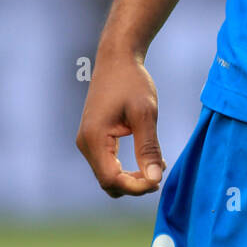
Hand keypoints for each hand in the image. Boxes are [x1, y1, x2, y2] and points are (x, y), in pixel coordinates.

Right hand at [76, 50, 166, 196]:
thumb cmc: (132, 82)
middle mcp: (85, 143)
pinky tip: (148, 159)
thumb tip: (155, 179)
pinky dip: (127, 168)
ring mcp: (87, 141)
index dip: (135, 187)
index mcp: (93, 138)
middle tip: (161, 173)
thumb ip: (148, 148)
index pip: (111, 179)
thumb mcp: (145, 114)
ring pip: (108, 175)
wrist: (117, 59)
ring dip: (132, 178)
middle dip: (134, 185)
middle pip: (107, 182)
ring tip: (158, 164)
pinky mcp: (94, 138)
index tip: (159, 180)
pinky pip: (108, 164)